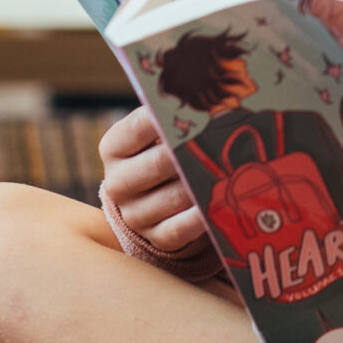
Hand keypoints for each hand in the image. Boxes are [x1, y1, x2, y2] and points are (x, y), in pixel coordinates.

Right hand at [97, 106, 206, 253]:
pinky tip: (218, 203)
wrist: (147, 203)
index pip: (137, 127)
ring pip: (173, 197)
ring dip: (201, 184)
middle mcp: (118, 182)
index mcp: (114, 148)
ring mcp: (135, 214)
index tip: (194, 109)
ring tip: (229, 169)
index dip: (165, 118)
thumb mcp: (153, 137)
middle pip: (157, 164)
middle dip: (189, 152)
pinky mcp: (156, 237)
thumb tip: (206, 105)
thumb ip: (169, 122)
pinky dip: (201, 217)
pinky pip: (181, 228)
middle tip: (218, 139)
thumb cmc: (158, 156)